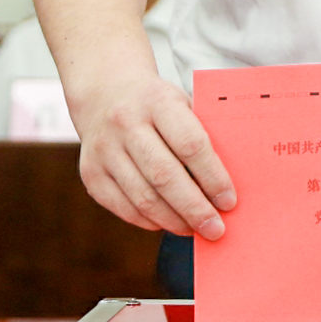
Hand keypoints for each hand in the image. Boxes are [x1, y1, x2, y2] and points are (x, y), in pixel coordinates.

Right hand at [68, 50, 235, 239]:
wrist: (104, 91)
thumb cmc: (157, 104)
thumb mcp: (181, 103)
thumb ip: (201, 137)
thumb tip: (224, 189)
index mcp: (156, 101)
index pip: (190, 144)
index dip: (212, 177)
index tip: (229, 201)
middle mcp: (125, 124)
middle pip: (164, 176)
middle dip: (194, 209)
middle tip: (216, 229)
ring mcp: (104, 150)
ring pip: (143, 197)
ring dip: (174, 220)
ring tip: (195, 230)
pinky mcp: (91, 173)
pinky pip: (124, 207)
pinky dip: (150, 221)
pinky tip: (168, 222)